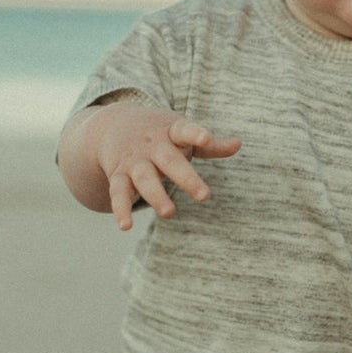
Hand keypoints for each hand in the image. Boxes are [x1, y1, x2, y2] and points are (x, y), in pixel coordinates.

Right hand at [91, 105, 240, 229]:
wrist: (113, 126)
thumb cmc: (160, 133)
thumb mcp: (182, 132)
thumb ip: (210, 145)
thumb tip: (238, 144)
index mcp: (171, 132)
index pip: (185, 130)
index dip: (196, 134)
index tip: (206, 138)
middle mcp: (151, 146)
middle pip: (168, 160)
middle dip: (185, 177)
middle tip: (204, 196)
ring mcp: (134, 161)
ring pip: (144, 177)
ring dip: (155, 195)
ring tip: (169, 213)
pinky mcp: (118, 176)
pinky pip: (118, 193)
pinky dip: (121, 210)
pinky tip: (125, 226)